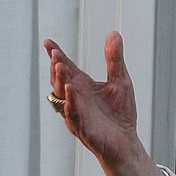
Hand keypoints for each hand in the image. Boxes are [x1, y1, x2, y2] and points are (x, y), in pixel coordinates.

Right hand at [44, 32, 163, 175]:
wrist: (126, 142)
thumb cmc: (120, 113)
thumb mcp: (121, 81)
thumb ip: (115, 59)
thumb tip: (114, 33)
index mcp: (82, 85)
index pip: (66, 67)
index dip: (56, 55)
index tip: (48, 42)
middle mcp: (75, 98)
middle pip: (61, 80)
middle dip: (57, 67)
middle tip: (56, 54)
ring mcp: (77, 113)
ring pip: (63, 96)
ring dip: (61, 82)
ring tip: (61, 68)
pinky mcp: (83, 128)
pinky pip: (73, 115)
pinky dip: (71, 104)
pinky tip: (71, 92)